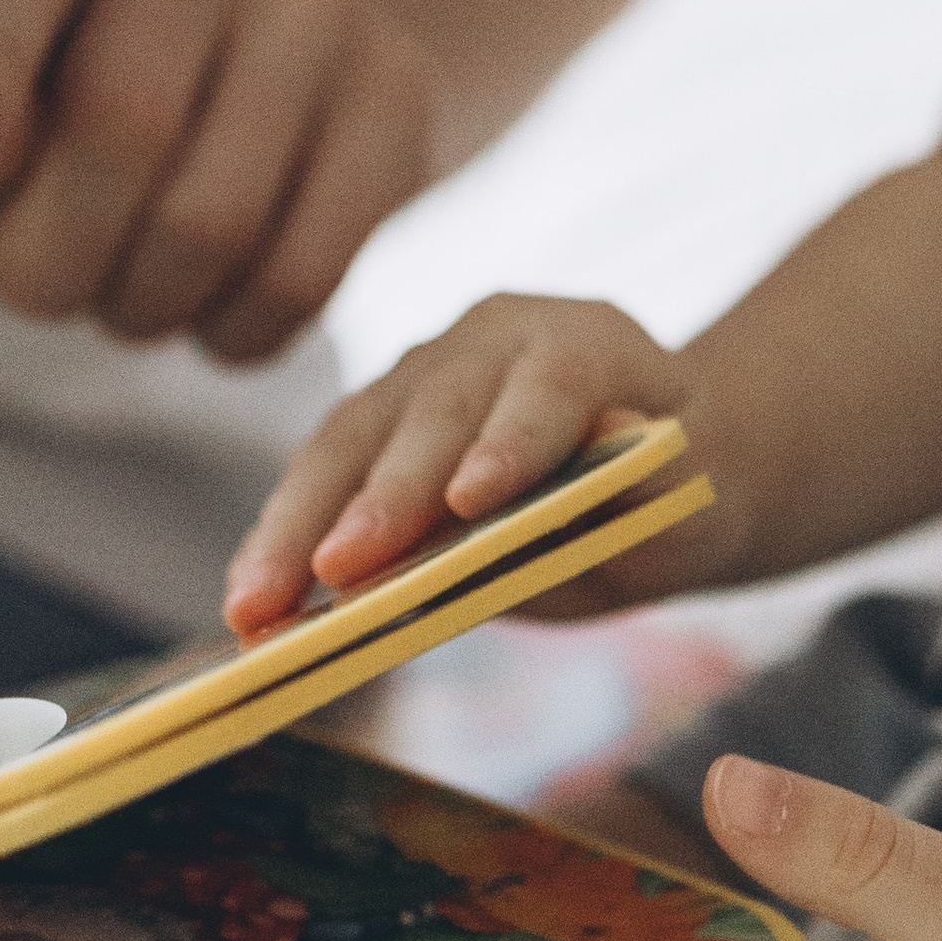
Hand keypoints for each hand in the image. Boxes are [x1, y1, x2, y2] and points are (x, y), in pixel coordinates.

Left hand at [0, 0, 435, 364]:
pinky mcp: (403, 88)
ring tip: (125, 284)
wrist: (249, 52)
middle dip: (49, 255)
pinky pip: (303, 270)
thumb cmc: (59, 89)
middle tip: (36, 283)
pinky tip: (209, 300)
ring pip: (214, 220)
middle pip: (123, 121)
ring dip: (138, 302)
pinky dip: (230, 328)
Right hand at [224, 291, 709, 632]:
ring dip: (298, 520)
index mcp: (590, 343)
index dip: (512, 440)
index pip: (553, 383)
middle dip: (384, 495)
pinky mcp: (380, 412)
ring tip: (254, 604)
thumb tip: (564, 496)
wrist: (652, 464)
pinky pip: (325, 466)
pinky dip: (285, 534)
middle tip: (337, 570)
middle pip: (435, 409)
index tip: (472, 502)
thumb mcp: (691, 508)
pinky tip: (250, 599)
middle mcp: (499, 336)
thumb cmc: (670, 493)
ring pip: (354, 433)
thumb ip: (643, 499)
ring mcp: (428, 365)